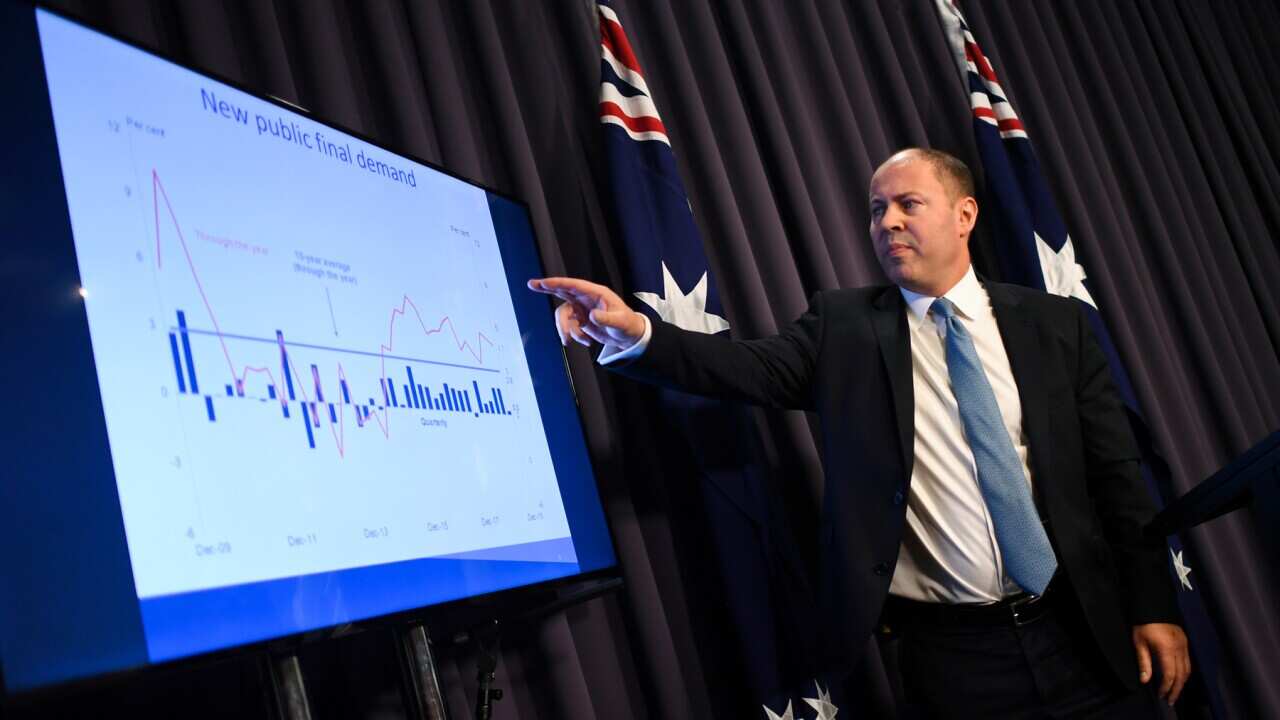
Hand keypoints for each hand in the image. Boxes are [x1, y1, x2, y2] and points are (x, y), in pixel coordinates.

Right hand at [527, 277, 646, 350]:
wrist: (628, 336)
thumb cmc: (627, 324)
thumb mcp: (619, 321)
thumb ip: (606, 319)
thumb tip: (591, 316)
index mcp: (596, 293)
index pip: (574, 285)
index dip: (558, 283)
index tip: (544, 283)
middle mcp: (586, 299)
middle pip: (562, 291)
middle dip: (547, 288)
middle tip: (531, 284)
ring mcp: (582, 309)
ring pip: (563, 316)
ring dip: (566, 330)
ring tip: (575, 341)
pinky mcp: (580, 320)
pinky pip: (569, 327)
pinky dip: (575, 336)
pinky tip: (587, 341)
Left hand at [1132, 623, 1189, 705]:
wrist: (1154, 604)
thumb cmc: (1143, 623)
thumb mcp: (1139, 642)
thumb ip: (1144, 662)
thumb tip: (1145, 680)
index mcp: (1167, 649)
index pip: (1170, 675)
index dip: (1166, 687)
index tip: (1161, 695)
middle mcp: (1179, 648)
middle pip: (1182, 675)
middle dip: (1176, 689)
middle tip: (1170, 700)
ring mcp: (1184, 645)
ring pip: (1188, 669)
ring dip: (1182, 682)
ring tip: (1175, 692)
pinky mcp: (1185, 642)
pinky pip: (1188, 661)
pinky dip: (1185, 673)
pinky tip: (1179, 677)